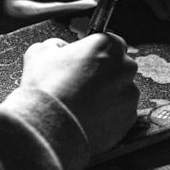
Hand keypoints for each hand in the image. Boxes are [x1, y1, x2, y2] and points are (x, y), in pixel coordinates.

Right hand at [19, 34, 138, 156]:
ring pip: (121, 91)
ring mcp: (130, 93)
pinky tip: (89, 118)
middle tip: (81, 85)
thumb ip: (56, 44)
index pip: (110, 42)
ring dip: (107, 95)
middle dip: (104, 74)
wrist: (49, 127)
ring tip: (83, 105)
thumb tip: (60, 48)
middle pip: (118, 67)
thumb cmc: (46, 87)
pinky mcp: (130, 117)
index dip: (95, 52)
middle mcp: (125, 67)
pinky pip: (121, 113)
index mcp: (107, 45)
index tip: (84, 62)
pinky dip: (109, 115)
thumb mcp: (40, 52)